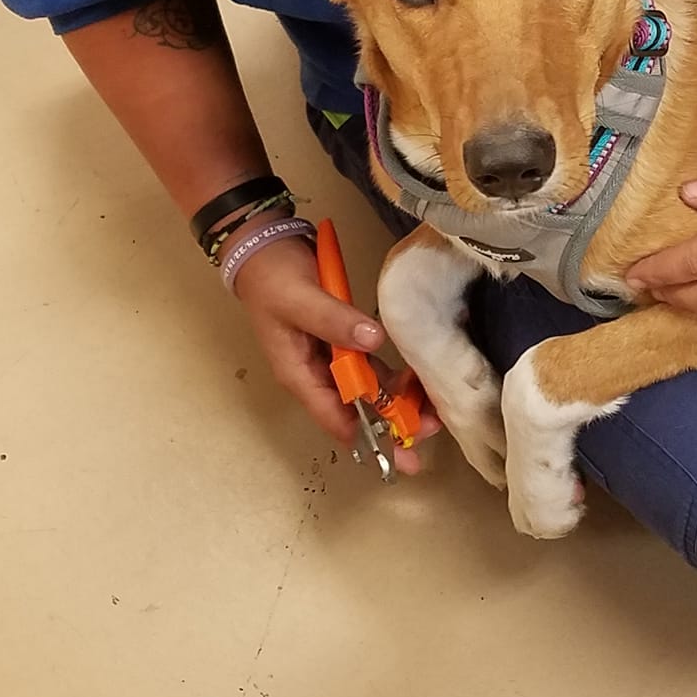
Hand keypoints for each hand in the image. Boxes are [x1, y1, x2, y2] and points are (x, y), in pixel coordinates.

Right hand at [232, 233, 440, 468]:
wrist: (262, 247)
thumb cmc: (272, 277)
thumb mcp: (301, 300)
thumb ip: (334, 321)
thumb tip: (374, 340)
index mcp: (298, 374)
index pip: (336, 417)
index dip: (369, 436)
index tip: (402, 450)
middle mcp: (315, 374)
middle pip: (356, 410)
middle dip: (392, 423)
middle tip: (431, 428)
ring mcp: (330, 358)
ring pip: (367, 390)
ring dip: (397, 401)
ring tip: (433, 411)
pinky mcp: (342, 339)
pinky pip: (370, 365)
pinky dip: (392, 376)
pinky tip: (418, 379)